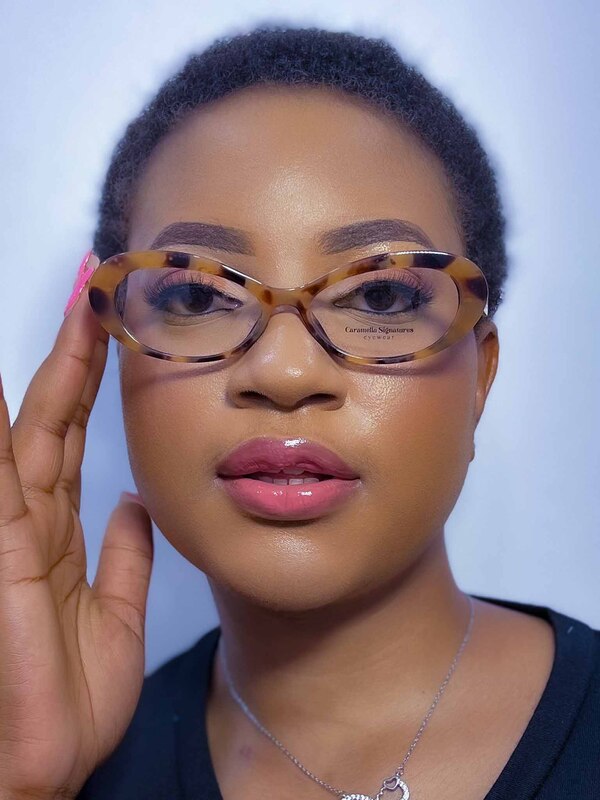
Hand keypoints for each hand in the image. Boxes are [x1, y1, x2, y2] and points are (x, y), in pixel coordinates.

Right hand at [0, 265, 153, 798]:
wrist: (44, 770)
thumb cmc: (70, 701)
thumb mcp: (117, 618)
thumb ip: (125, 557)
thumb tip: (140, 503)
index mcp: (58, 530)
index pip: (73, 433)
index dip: (92, 379)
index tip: (114, 327)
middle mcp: (30, 518)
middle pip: (52, 416)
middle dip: (75, 351)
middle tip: (97, 287)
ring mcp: (10, 531)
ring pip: (23, 431)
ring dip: (47, 369)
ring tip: (70, 305)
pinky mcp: (2, 552)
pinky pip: (2, 478)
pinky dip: (1, 434)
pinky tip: (9, 388)